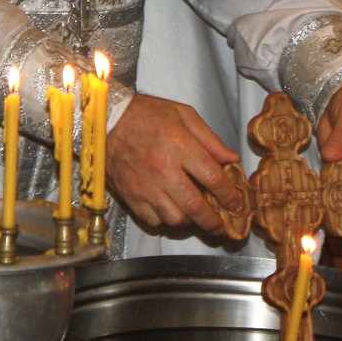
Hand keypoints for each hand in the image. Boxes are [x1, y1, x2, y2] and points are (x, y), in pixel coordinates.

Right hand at [106, 94, 242, 235]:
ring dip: (188, 220)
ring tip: (192, 213)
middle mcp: (163, 170)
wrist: (105, 120)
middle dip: (214, 221)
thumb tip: (231, 160)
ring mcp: (145, 187)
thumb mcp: (183, 114)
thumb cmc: (146, 114)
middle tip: (221, 226)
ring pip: (175, 219)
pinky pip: (153, 221)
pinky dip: (164, 220)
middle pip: (196, 207)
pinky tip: (168, 209)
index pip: (213, 178)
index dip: (229, 195)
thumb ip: (209, 139)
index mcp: (179, 146)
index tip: (236, 203)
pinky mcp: (130, 197)